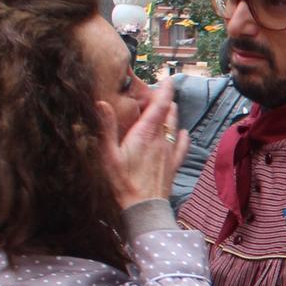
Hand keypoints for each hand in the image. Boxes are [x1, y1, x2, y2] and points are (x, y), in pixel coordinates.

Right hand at [99, 78, 186, 208]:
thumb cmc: (123, 181)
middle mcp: (161, 139)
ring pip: (175, 126)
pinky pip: (182, 145)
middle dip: (165, 101)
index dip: (165, 90)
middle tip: (160, 92)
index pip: (159, 105)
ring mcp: (169, 151)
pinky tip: (184, 132)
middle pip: (168, 113)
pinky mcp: (174, 164)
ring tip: (169, 106)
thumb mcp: (108, 154)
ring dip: (172, 115)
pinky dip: (183, 136)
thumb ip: (107, 127)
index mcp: (145, 133)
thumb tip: (102, 103)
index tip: (169, 78)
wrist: (144, 207)